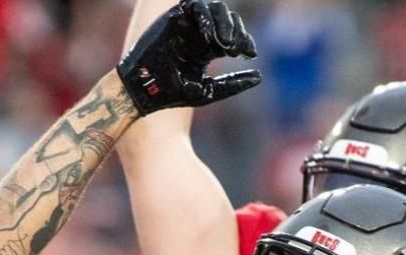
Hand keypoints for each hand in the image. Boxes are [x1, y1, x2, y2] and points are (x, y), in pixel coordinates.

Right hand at [117, 0, 260, 114]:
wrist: (146, 91)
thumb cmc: (173, 94)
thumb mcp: (209, 92)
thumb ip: (233, 84)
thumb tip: (260, 76)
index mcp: (208, 48)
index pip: (234, 36)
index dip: (245, 41)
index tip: (251, 54)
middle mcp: (199, 33)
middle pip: (227, 20)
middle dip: (237, 32)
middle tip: (237, 49)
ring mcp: (187, 24)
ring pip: (214, 8)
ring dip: (224, 23)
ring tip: (225, 44)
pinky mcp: (174, 17)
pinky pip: (194, 5)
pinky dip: (205, 16)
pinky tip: (210, 36)